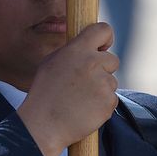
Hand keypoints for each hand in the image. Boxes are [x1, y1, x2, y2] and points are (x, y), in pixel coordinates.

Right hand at [18, 22, 119, 155]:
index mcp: (78, 50)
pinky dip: (102, 104)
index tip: (102, 47)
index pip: (103, 30)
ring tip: (80, 99)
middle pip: (113, 60)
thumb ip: (72, 51)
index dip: (105, 38)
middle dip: (103, 69)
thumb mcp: (51, 63)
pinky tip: (85, 109)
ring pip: (112, 81)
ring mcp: (103, 83)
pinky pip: (112, 99)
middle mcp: (93, 63)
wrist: (43, 125)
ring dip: (101, 89)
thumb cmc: (44, 94)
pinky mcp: (109, 102)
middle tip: (85, 82)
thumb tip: (87, 46)